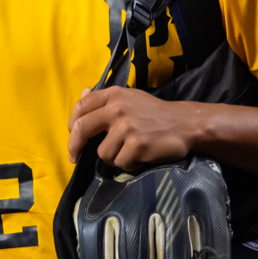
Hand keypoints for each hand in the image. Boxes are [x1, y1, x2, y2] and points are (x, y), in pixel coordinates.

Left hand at [66, 87, 205, 171]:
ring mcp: (127, 127)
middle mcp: (117, 108)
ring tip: (130, 151)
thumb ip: (105, 99)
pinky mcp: (136, 145)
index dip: (72, 124)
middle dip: (74, 146)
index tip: (72, 135)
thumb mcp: (129, 98)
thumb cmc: (154, 113)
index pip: (81, 107)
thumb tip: (82, 94)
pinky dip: (129, 164)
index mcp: (113, 94)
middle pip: (81, 129)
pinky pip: (120, 163)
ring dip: (114, 157)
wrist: (185, 123)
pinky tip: (140, 156)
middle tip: (74, 158)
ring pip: (103, 153)